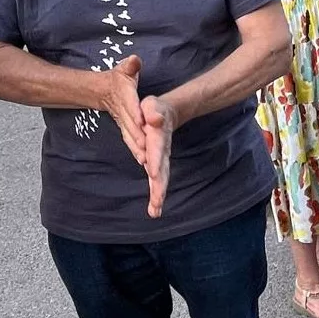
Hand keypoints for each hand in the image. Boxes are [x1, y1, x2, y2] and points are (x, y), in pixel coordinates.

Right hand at [102, 55, 145, 165]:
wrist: (103, 91)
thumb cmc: (118, 79)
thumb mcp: (124, 69)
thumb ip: (130, 65)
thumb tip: (134, 60)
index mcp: (124, 95)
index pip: (129, 104)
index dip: (135, 112)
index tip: (141, 121)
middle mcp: (123, 111)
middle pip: (130, 124)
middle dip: (138, 136)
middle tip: (147, 146)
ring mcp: (123, 122)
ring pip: (130, 136)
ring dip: (137, 147)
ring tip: (146, 159)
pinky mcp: (125, 130)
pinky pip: (130, 141)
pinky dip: (136, 151)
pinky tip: (144, 162)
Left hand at [139, 96, 174, 217]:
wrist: (166, 114)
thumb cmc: (154, 109)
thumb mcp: (152, 105)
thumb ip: (152, 110)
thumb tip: (154, 118)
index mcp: (158, 138)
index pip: (156, 150)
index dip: (155, 161)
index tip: (153, 174)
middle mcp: (161, 152)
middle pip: (162, 171)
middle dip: (159, 187)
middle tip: (157, 203)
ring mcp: (161, 160)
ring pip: (161, 180)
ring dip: (158, 196)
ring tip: (155, 212)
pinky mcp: (157, 166)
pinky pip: (157, 182)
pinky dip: (156, 196)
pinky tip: (155, 209)